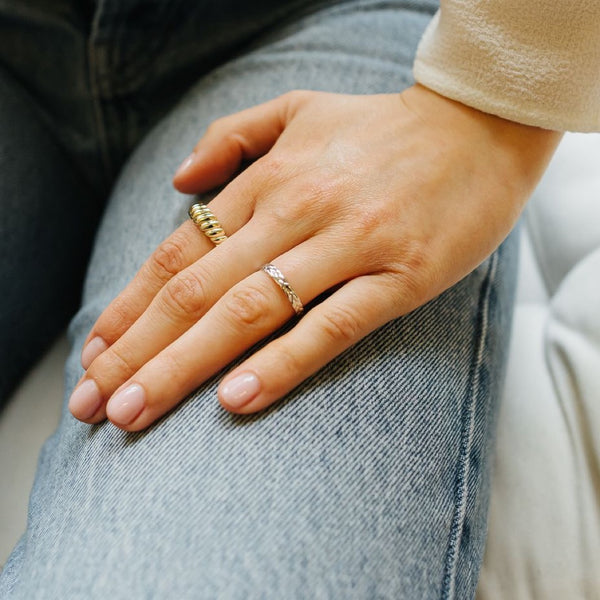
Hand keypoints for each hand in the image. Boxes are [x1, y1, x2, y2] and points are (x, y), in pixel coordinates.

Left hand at [68, 85, 561, 429]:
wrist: (479, 128)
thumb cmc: (383, 128)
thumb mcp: (298, 111)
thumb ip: (231, 136)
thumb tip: (179, 181)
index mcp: (269, 179)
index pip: (180, 251)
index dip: (130, 305)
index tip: (93, 353)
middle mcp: (297, 211)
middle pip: (199, 291)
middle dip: (137, 351)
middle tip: (93, 405)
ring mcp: (349, 244)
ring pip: (250, 311)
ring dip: (185, 366)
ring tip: (135, 411)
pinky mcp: (398, 276)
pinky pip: (330, 326)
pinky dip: (281, 364)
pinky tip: (235, 400)